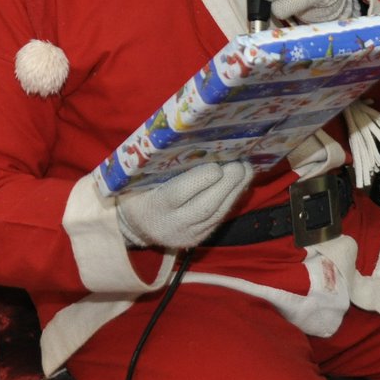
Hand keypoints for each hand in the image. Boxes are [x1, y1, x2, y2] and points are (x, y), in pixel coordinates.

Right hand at [116, 161, 252, 250]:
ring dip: (236, 190)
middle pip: (206, 206)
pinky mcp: (199, 237)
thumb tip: (192, 141)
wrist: (134, 227)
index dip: (202, 178)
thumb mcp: (137, 180)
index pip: (180, 193)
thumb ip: (159, 166)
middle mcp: (173, 224)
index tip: (216, 162)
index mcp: (154, 207)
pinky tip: (241, 183)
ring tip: (246, 169)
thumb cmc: (136, 192)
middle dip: (228, 183)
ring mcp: (188, 234)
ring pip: (218, 214)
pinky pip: (220, 218)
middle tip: (240, 162)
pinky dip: (233, 198)